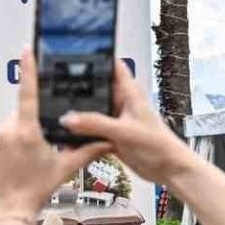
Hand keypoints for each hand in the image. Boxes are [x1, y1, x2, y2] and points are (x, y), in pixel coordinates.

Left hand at [0, 47, 111, 217]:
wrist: (8, 211)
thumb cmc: (37, 190)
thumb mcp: (64, 169)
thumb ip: (86, 151)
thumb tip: (108, 141)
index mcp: (28, 132)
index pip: (29, 93)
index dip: (29, 69)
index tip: (26, 50)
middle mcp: (5, 131)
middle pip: (19, 116)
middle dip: (27, 125)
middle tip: (34, 149)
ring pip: (5, 129)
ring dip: (13, 137)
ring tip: (19, 160)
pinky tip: (5, 164)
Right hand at [59, 46, 195, 183]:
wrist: (169, 170)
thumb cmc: (160, 145)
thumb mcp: (124, 131)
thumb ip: (95, 124)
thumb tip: (68, 118)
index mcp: (129, 93)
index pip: (113, 67)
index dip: (98, 58)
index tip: (77, 53)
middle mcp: (122, 104)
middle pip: (97, 90)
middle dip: (80, 89)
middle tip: (55, 86)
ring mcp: (116, 121)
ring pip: (92, 112)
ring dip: (79, 115)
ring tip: (57, 111)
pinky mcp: (112, 137)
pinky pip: (92, 132)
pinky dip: (81, 135)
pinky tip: (68, 137)